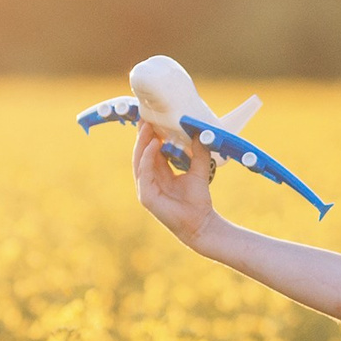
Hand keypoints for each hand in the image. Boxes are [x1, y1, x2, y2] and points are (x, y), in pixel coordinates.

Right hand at [133, 121, 218, 247]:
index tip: (152, 117)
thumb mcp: (199, 170)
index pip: (150, 150)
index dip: (150, 134)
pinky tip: (155, 144)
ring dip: (143, 142)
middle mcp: (150, 179)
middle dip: (143, 135)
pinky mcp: (146, 196)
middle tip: (146, 116)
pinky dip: (148, 157)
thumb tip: (199, 133)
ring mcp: (146, 188)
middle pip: (142, 153)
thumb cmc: (198, 200)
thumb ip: (198, 152)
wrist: (201, 223)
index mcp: (159, 173)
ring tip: (148, 126)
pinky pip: (144, 172)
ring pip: (139, 160)